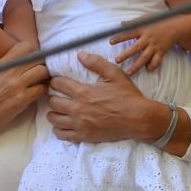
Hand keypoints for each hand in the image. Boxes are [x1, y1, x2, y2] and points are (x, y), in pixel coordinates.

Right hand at [0, 42, 47, 145]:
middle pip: (37, 58)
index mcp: (2, 64)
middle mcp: (10, 71)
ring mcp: (16, 85)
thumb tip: (25, 61)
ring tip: (42, 82)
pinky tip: (38, 94)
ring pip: (42, 71)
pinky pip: (41, 89)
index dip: (33, 52)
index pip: (25, 46)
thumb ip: (8, 66)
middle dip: (42, 64)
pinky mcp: (21, 99)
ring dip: (45, 77)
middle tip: (41, 73)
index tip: (34, 60)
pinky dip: (43, 91)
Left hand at [47, 52, 161, 142]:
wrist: (137, 119)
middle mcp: (77, 108)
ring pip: (54, 119)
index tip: (57, 82)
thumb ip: (96, 63)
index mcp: (83, 92)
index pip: (58, 84)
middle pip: (53, 102)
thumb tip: (80, 54)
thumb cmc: (126, 95)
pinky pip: (62, 134)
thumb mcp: (114, 74)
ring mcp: (79, 124)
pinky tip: (62, 124)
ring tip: (58, 110)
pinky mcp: (83, 136)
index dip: (55, 81)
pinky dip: (58, 129)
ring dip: (53, 113)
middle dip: (53, 97)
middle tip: (57, 96)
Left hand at [110, 21, 178, 75]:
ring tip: (129, 73)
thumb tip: (120, 24)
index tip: (110, 42)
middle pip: (136, 48)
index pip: (129, 33)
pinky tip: (147, 69)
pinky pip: (157, 61)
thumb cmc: (157, 22)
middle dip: (126, 55)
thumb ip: (132, 23)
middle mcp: (148, 39)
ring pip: (145, 57)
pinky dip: (152, 66)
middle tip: (117, 60)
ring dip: (136, 66)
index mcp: (142, 30)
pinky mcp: (161, 51)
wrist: (175, 26)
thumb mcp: (145, 19)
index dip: (119, 37)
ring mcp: (155, 46)